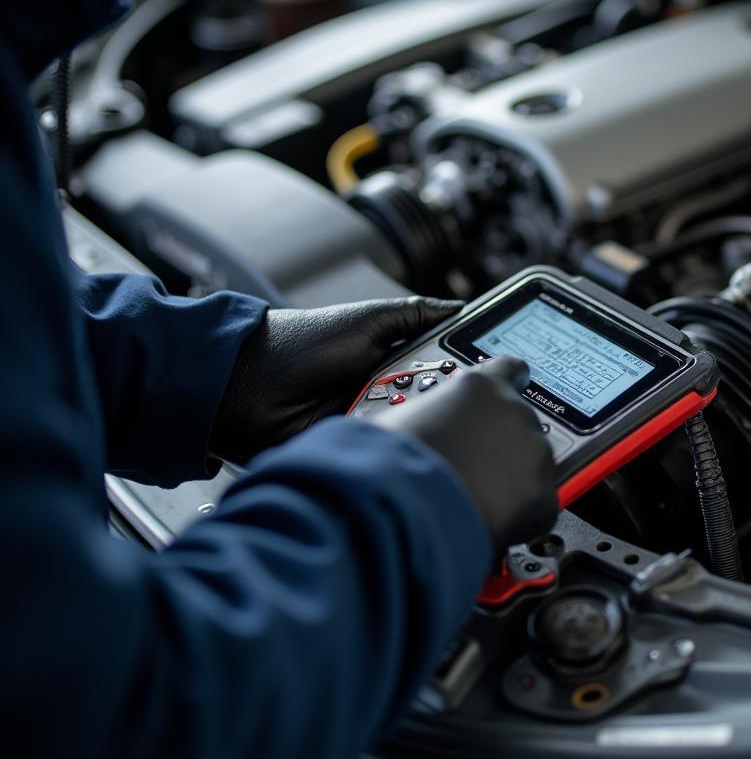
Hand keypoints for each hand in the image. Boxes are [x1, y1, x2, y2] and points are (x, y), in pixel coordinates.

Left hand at [211, 297, 461, 463]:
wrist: (255, 383)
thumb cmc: (306, 342)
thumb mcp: (369, 318)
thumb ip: (417, 314)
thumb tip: (461, 309)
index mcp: (397, 359)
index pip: (446, 368)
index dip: (465, 370)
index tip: (487, 370)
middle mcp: (391, 391)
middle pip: (438, 400)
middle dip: (441, 395)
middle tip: (435, 385)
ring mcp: (376, 421)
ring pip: (417, 427)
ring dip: (414, 418)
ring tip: (399, 403)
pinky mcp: (359, 447)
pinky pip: (388, 448)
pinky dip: (391, 440)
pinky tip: (388, 429)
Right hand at [370, 356, 558, 553]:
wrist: (402, 504)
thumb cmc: (390, 460)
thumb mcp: (398, 420)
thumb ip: (425, 415)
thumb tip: (415, 426)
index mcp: (479, 386)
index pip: (510, 370)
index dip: (510, 384)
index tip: (506, 397)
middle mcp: (513, 412)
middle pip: (518, 427)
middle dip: (498, 448)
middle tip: (470, 470)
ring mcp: (532, 452)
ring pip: (530, 467)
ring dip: (509, 482)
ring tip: (472, 499)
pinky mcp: (541, 493)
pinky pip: (538, 508)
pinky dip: (519, 519)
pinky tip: (486, 521)